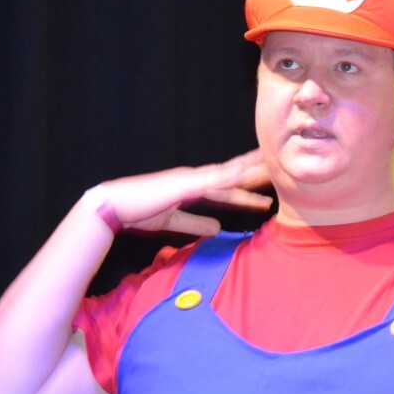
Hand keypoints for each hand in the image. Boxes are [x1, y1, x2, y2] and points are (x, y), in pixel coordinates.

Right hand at [98, 150, 272, 234]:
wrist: (114, 205)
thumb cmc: (139, 211)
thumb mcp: (175, 220)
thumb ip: (196, 224)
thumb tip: (218, 229)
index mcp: (193, 186)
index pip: (227, 185)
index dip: (248, 186)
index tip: (267, 186)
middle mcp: (195, 178)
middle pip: (232, 175)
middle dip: (255, 172)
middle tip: (279, 167)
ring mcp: (190, 179)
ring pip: (227, 173)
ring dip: (248, 168)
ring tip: (270, 163)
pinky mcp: (183, 184)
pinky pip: (210, 179)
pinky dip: (228, 175)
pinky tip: (242, 172)